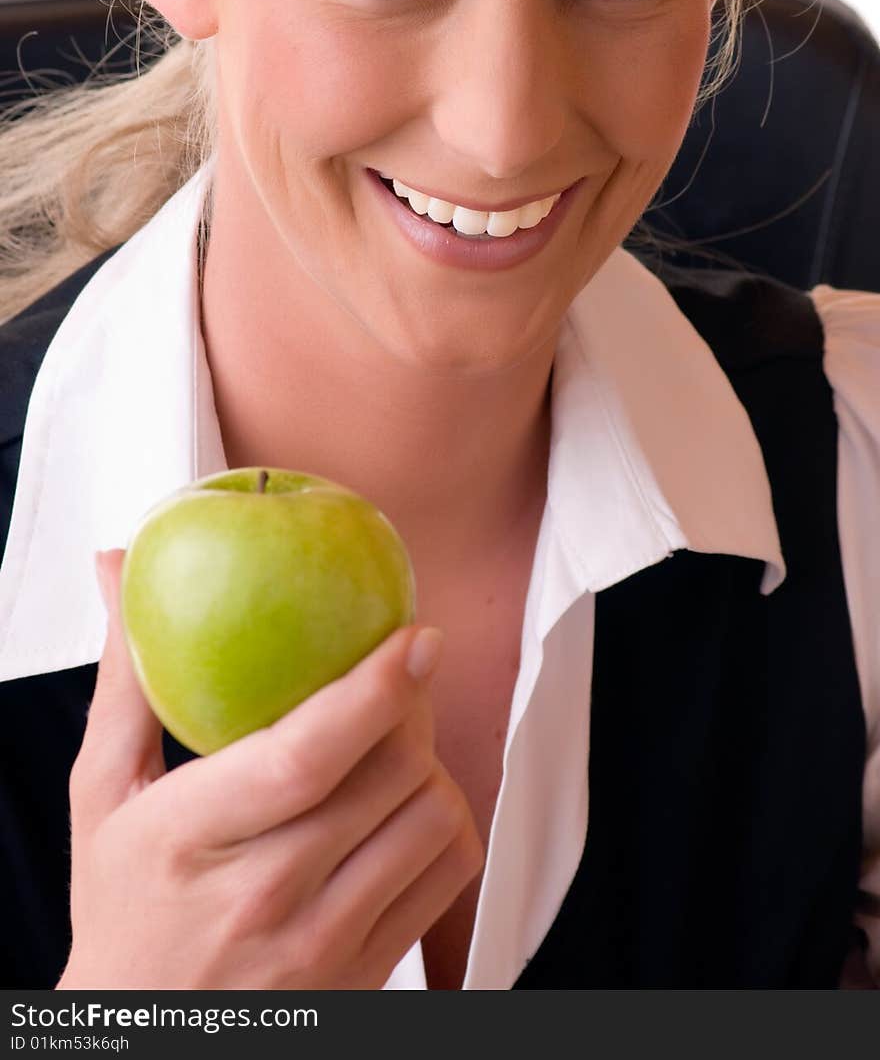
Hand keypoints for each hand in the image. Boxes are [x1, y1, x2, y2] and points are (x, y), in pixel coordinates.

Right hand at [56, 549, 482, 989]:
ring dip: (430, 761)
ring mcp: (321, 943)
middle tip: (398, 672)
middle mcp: (262, 896)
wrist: (146, 1040)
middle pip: (389, 774)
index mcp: (190, 837)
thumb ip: (126, 680)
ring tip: (396, 738)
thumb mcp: (104, 793)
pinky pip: (449, 873)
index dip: (374, 688)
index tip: (414, 637)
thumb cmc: (123, 904)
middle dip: (411, 705)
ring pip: (431, 817)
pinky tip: (407, 802)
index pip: (304, 756)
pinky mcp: (367, 972)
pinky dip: (446, 820)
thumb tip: (116, 567)